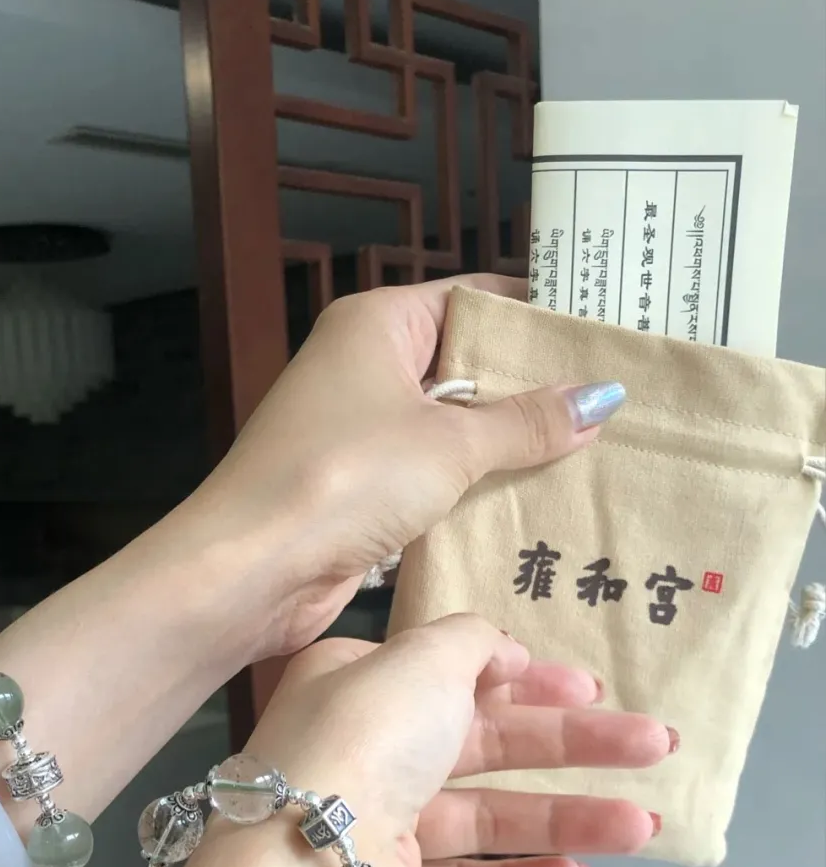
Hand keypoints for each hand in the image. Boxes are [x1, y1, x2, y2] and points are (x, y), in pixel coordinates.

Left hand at [198, 276, 624, 656]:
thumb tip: (601, 396)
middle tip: (617, 403)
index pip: (471, 298)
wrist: (251, 568)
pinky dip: (473, 491)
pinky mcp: (359, 491)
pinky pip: (431, 479)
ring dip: (506, 448)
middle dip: (531, 389)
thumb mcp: (449, 443)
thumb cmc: (342, 478)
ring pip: (450, 429)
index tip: (604, 332)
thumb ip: (525, 421)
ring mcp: (358, 431)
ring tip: (596, 456)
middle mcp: (363, 368)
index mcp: (376, 324)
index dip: (534, 315)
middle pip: (464, 366)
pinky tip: (535, 507)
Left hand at [246, 617, 670, 866]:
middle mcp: (362, 751)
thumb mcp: (422, 658)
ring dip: (566, 818)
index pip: (454, 674)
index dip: (529, 679)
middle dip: (574, 745)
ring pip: (485, 818)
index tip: (594, 688)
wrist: (302, 866)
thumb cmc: (365, 739)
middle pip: (485, 744)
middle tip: (656, 747)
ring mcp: (375, 826)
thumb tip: (505, 653)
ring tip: (644, 827)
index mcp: (357, 684)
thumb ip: (472, 641)